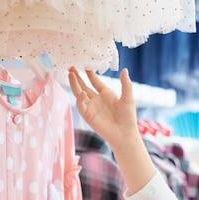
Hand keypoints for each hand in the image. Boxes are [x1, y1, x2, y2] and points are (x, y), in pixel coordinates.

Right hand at [67, 67, 156, 192]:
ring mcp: (91, 107)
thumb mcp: (128, 97)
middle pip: (84, 86)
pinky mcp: (88, 115)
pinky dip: (80, 99)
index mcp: (106, 94)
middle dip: (77, 77)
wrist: (124, 133)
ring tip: (70, 74)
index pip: (95, 82)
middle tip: (71, 67)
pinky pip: (81, 106)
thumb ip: (126, 84)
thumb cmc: (128, 117)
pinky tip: (81, 93)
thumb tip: (125, 70)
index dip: (90, 74)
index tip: (86, 65)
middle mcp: (97, 100)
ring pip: (79, 93)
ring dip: (74, 84)